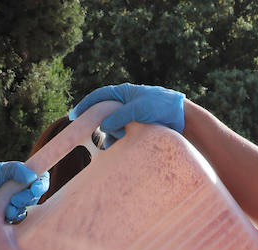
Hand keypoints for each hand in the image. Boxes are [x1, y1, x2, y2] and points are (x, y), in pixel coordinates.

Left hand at [0, 162, 48, 224]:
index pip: (39, 177)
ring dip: (16, 208)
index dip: (41, 184)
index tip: (35, 188)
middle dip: (26, 198)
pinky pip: (19, 218)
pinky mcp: (10, 216)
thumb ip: (13, 170)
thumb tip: (32, 175)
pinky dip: (12, 216)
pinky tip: (2, 214)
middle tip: (14, 200)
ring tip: (3, 206)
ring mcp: (16, 203)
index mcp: (18, 175)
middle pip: (36, 194)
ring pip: (27, 207)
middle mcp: (19, 188)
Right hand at [68, 83, 184, 147]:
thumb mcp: (138, 109)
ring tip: (120, 141)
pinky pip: (121, 138)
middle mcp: (124, 105)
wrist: (183, 118)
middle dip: (102, 127)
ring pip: (111, 130)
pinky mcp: (136, 131)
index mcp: (123, 94)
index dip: (85, 105)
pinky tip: (121, 148)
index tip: (74, 116)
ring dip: (112, 137)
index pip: (98, 96)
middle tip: (103, 136)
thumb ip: (119, 116)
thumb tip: (102, 127)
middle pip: (103, 116)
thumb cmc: (162, 107)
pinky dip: (119, 144)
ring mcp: (130, 119)